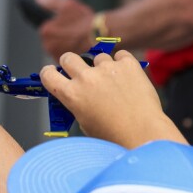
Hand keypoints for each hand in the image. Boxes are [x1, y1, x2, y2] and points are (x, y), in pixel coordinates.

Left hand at [35, 0, 96, 58]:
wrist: (102, 37)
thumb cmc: (85, 21)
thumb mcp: (68, 5)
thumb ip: (51, 2)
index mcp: (46, 32)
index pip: (47, 30)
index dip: (59, 27)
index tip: (69, 26)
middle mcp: (48, 47)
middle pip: (52, 42)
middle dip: (62, 38)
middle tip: (75, 33)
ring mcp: (57, 58)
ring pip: (59, 51)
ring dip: (67, 47)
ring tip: (79, 41)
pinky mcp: (67, 66)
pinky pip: (67, 60)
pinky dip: (73, 56)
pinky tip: (81, 50)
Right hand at [40, 50, 185, 147]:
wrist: (144, 133)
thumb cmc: (115, 136)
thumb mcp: (86, 124)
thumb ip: (78, 105)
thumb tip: (77, 95)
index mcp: (72, 95)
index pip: (48, 74)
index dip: (49, 73)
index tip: (53, 72)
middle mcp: (86, 78)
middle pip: (69, 58)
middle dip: (72, 64)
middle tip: (82, 72)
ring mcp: (107, 68)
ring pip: (98, 58)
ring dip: (103, 67)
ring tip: (115, 84)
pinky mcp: (128, 64)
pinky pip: (121, 55)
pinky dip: (122, 64)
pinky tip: (128, 78)